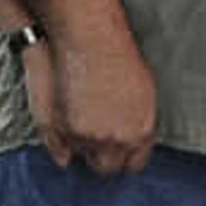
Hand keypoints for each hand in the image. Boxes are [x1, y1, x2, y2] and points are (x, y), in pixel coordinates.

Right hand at [35, 27, 157, 178]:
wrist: (90, 38)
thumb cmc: (115, 58)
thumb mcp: (139, 93)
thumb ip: (131, 126)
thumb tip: (117, 142)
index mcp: (143, 131)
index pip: (135, 163)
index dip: (122, 157)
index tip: (113, 149)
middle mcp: (122, 139)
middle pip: (108, 168)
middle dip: (100, 156)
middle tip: (92, 138)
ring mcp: (97, 138)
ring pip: (84, 157)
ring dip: (80, 144)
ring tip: (78, 117)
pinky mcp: (73, 132)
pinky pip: (65, 149)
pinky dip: (62, 138)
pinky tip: (65, 114)